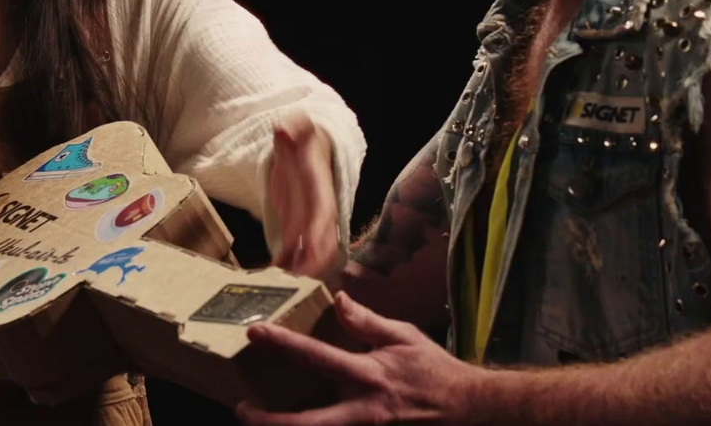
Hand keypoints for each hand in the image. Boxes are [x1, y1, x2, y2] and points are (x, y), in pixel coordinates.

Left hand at [235, 291, 482, 424]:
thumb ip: (366, 322)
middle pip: (308, 423)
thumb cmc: (433, 370)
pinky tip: (293, 422)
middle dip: (270, 422)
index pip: (317, 356)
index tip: (254, 331)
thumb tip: (338, 298)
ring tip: (258, 419)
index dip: (283, 343)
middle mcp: (363, 411)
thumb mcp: (403, 336)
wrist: (468, 409)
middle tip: (242, 409)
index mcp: (368, 376)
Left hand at [268, 118, 342, 280]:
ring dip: (301, 270)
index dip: (318, 234)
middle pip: (322, 243)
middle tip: (298, 283)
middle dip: (313, 264)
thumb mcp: (298, 131)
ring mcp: (308, 222)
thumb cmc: (303, 141)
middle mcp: (319, 211)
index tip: (311, 251)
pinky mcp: (296, 227)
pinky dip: (286, 264)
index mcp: (320, 190)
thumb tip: (285, 127)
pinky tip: (273, 276)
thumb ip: (293, 129)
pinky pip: (294, 250)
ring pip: (310, 253)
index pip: (323, 215)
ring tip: (284, 287)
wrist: (308, 150)